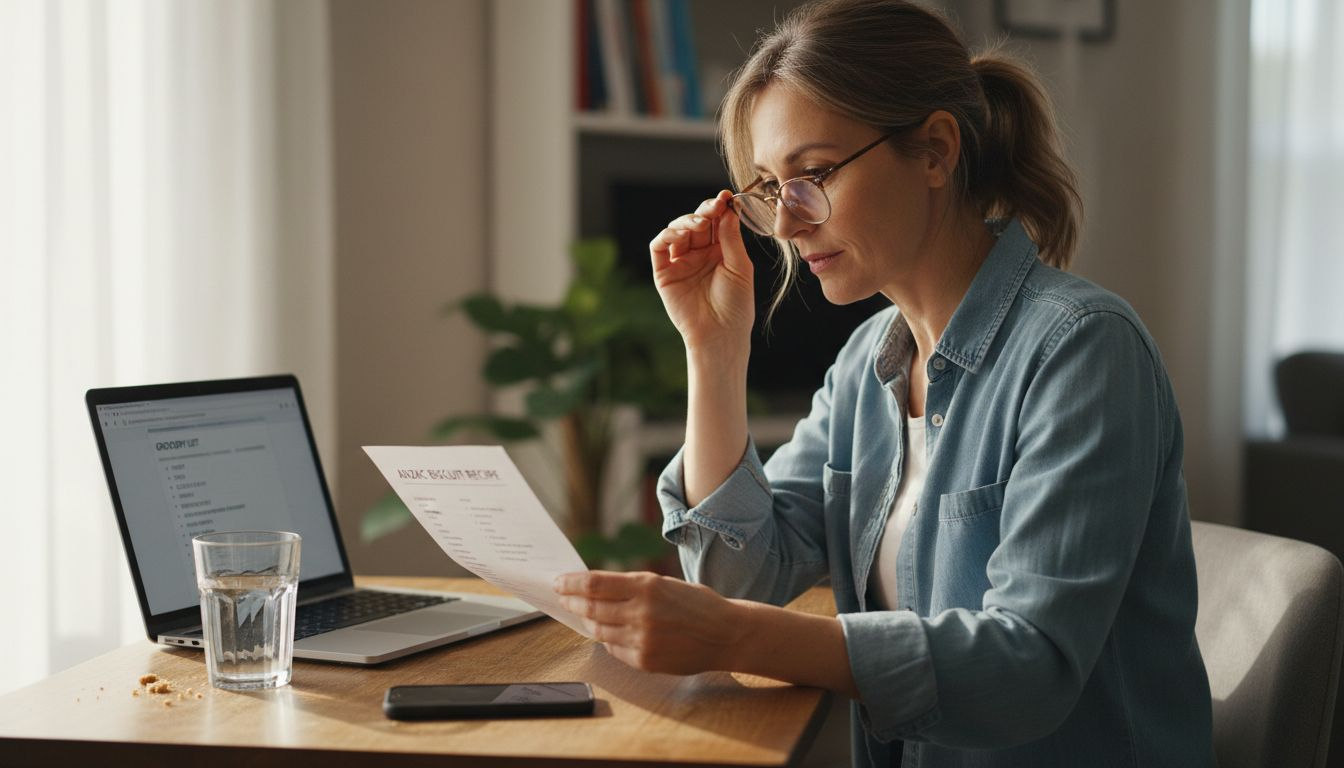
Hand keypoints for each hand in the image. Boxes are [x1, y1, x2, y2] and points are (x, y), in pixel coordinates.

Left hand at [553, 571, 746, 674]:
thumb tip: (594, 591)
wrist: (726, 634)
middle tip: (563, 598)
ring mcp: (642, 639)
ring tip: (586, 615)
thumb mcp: (665, 584)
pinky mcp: (645, 661)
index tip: (559, 582)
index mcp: (647, 586)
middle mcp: (642, 612)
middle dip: (572, 602)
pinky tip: (610, 633)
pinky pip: (614, 649)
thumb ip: (631, 588)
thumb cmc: (697, 605)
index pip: (594, 584)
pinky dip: (609, 640)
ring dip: (588, 622)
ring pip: (599, 630)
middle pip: (591, 607)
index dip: (571, 583)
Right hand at [648, 190, 754, 355]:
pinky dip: (666, 236)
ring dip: (686, 221)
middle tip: (714, 207)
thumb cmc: (736, 305)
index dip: (719, 208)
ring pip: (676, 230)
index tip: (725, 197)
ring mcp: (680, 262)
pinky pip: (658, 247)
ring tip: (699, 225)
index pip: (716, 222)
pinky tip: (680, 236)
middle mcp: (699, 254)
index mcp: (720, 251)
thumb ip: (731, 238)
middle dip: (704, 211)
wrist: (720, 333)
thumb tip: (727, 209)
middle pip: (696, 222)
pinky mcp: (664, 273)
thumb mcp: (739, 267)